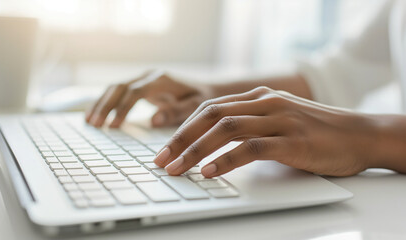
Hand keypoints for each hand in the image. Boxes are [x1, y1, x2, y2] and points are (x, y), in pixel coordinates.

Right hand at [86, 70, 212, 127]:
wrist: (204, 89)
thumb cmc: (201, 99)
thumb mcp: (196, 106)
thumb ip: (177, 112)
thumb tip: (153, 120)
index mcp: (162, 80)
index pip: (136, 92)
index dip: (123, 108)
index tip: (113, 126)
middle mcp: (149, 76)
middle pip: (120, 87)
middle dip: (105, 106)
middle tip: (95, 125)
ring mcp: (142, 80)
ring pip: (115, 88)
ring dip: (101, 104)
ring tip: (90, 122)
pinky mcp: (138, 86)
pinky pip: (117, 92)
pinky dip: (104, 103)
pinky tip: (94, 115)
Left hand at [154, 86, 377, 176]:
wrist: (360, 134)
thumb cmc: (316, 132)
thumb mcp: (278, 121)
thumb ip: (251, 126)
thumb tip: (215, 146)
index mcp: (259, 98)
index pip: (210, 108)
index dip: (183, 128)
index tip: (166, 148)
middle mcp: (266, 103)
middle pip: (211, 116)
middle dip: (181, 138)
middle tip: (161, 160)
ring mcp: (279, 119)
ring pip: (226, 129)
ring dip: (196, 150)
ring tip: (177, 169)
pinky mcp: (292, 140)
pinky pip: (251, 147)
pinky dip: (227, 159)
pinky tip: (210, 172)